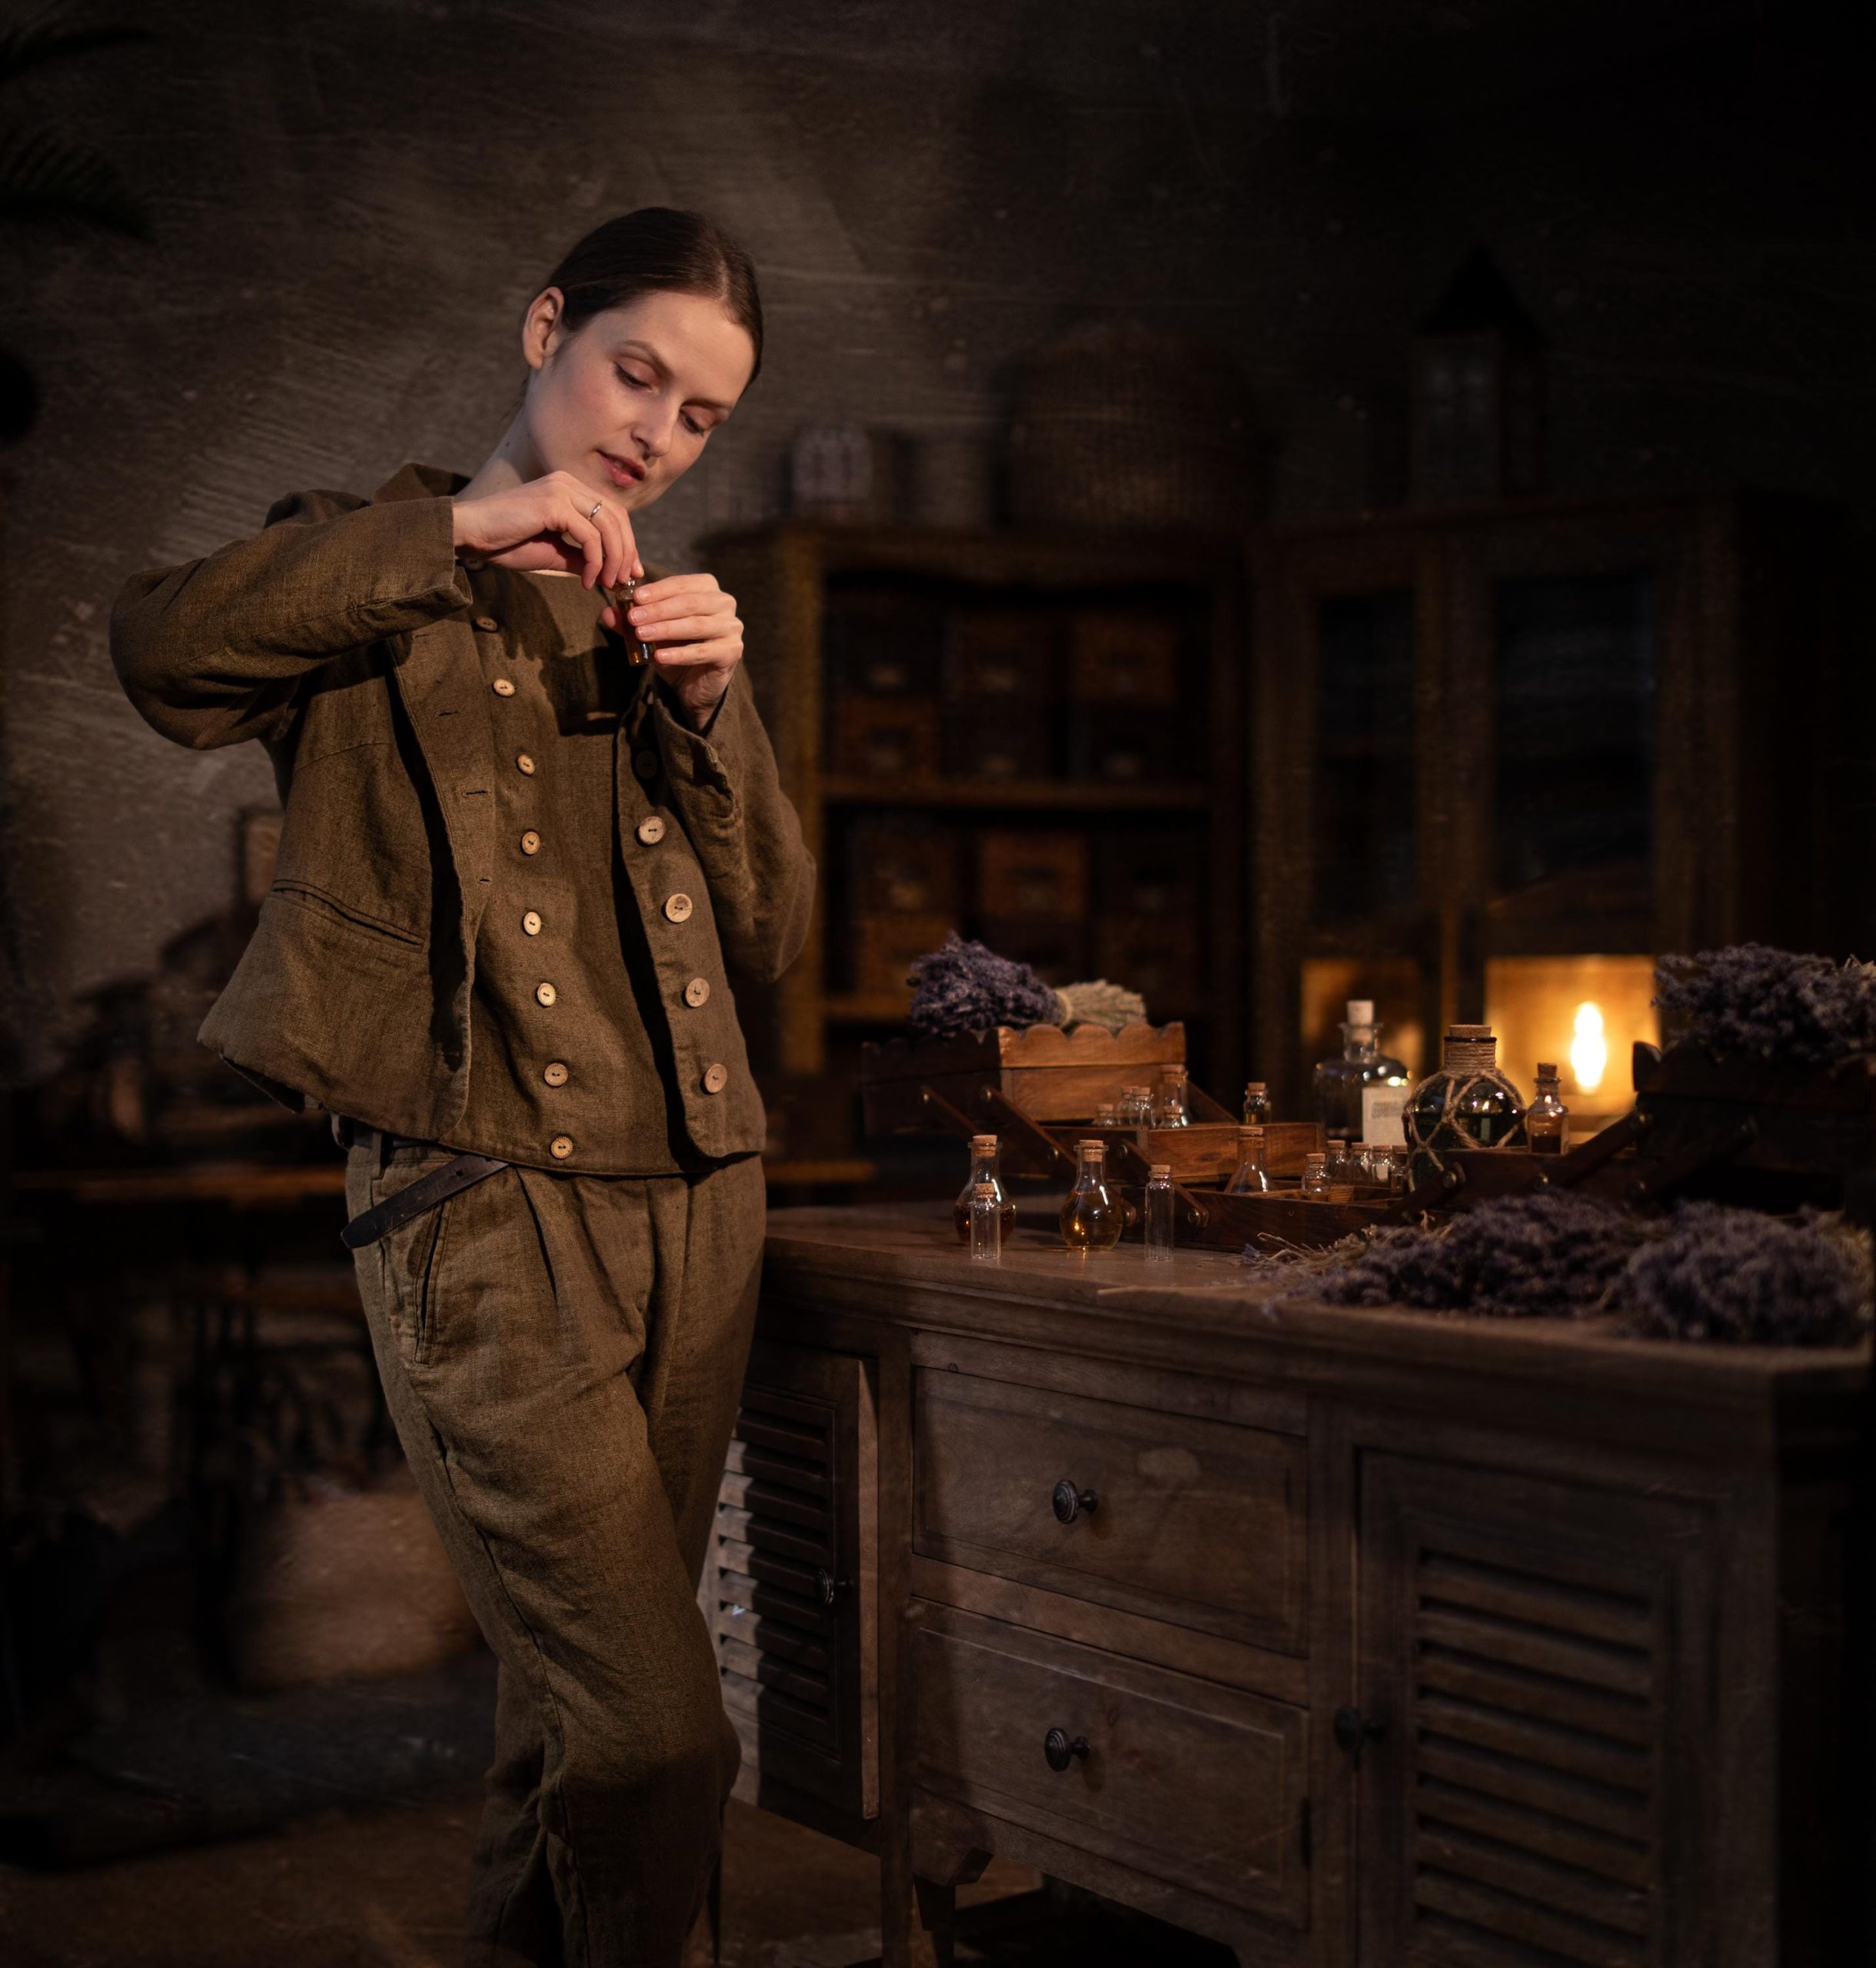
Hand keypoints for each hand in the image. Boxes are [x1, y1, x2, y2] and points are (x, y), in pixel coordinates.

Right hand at [450, 471, 640, 590]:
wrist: (471, 535)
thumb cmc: (507, 543)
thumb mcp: (554, 553)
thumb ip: (582, 557)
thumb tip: (609, 572)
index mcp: (569, 489)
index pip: (613, 512)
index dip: (627, 543)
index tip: (630, 572)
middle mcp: (568, 483)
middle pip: (616, 517)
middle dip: (626, 552)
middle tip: (623, 582)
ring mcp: (561, 489)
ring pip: (607, 526)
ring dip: (613, 560)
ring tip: (606, 584)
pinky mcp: (553, 503)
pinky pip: (589, 536)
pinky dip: (595, 562)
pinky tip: (587, 580)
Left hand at [610, 573, 742, 727]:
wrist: (693, 684)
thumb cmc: (675, 648)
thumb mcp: (651, 633)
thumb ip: (631, 622)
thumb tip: (606, 613)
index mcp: (708, 589)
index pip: (682, 584)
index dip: (658, 590)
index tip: (634, 598)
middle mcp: (724, 604)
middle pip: (690, 603)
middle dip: (659, 610)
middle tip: (633, 617)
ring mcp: (732, 628)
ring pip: (697, 625)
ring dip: (666, 629)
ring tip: (642, 634)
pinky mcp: (732, 652)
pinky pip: (703, 651)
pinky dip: (679, 654)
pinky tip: (658, 657)